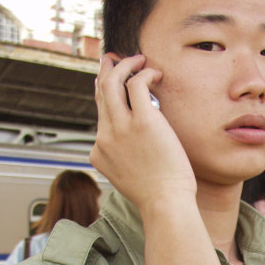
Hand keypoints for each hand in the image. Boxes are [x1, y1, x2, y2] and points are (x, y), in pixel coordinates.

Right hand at [91, 54, 196, 213]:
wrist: (164, 205)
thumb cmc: (158, 196)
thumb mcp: (131, 178)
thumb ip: (126, 160)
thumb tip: (137, 148)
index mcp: (100, 152)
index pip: (99, 116)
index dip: (105, 94)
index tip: (113, 82)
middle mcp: (105, 137)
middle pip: (100, 93)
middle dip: (106, 71)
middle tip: (115, 59)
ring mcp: (121, 128)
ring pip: (113, 82)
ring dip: (124, 65)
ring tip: (138, 59)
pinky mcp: (142, 121)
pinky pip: (137, 84)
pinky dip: (145, 73)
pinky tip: (156, 73)